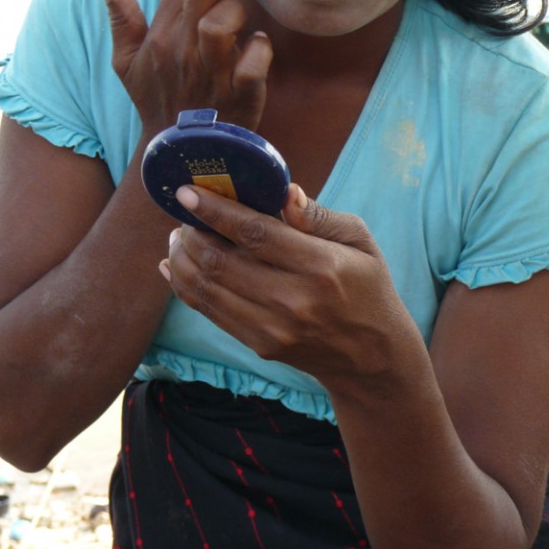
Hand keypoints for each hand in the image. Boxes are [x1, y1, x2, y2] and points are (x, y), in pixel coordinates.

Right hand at [97, 0, 272, 134]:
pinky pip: (255, 61)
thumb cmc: (157, 100)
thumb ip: (121, 19)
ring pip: (225, 22)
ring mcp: (212, 72)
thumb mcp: (127, 64)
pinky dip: (261, 51)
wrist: (178, 152)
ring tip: (239, 26)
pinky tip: (258, 51)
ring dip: (238, 15)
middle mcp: (184, 48)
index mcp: (162, 35)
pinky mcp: (239, 94)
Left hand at [160, 183, 407, 388]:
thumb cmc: (366, 285)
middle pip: (221, 262)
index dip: (216, 211)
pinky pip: (209, 312)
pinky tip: (175, 266)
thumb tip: (283, 191)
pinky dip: (184, 287)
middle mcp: (294, 301)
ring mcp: (273, 329)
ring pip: (208, 288)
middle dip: (191, 232)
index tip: (187, 192)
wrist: (373, 358)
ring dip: (183, 258)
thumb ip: (318, 216)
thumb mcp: (359, 240)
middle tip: (182, 211)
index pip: (255, 234)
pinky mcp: (260, 346)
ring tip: (179, 236)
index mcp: (321, 267)